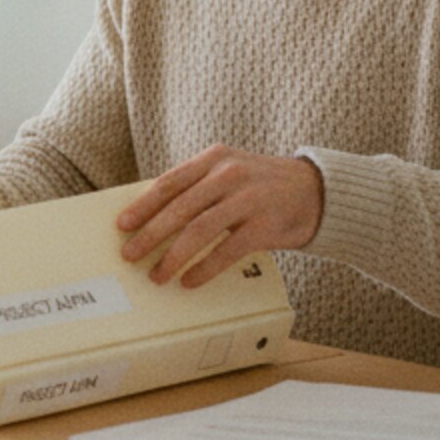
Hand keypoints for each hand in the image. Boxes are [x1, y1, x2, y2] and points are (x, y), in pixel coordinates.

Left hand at [117, 147, 323, 286]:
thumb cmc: (261, 185)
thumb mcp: (229, 170)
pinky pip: (226, 250)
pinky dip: (204, 268)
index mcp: (214, 159)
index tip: (122, 224)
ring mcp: (248, 199)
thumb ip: (198, 186)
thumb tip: (153, 216)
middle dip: (150, 234)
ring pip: (199, 230)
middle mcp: (228, 175)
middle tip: (130, 255)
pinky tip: (189, 280)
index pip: (169, 183)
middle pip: (179, 208)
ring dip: (173, 256)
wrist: (317, 191)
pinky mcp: (265, 225)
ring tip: (157, 275)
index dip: (143, 205)